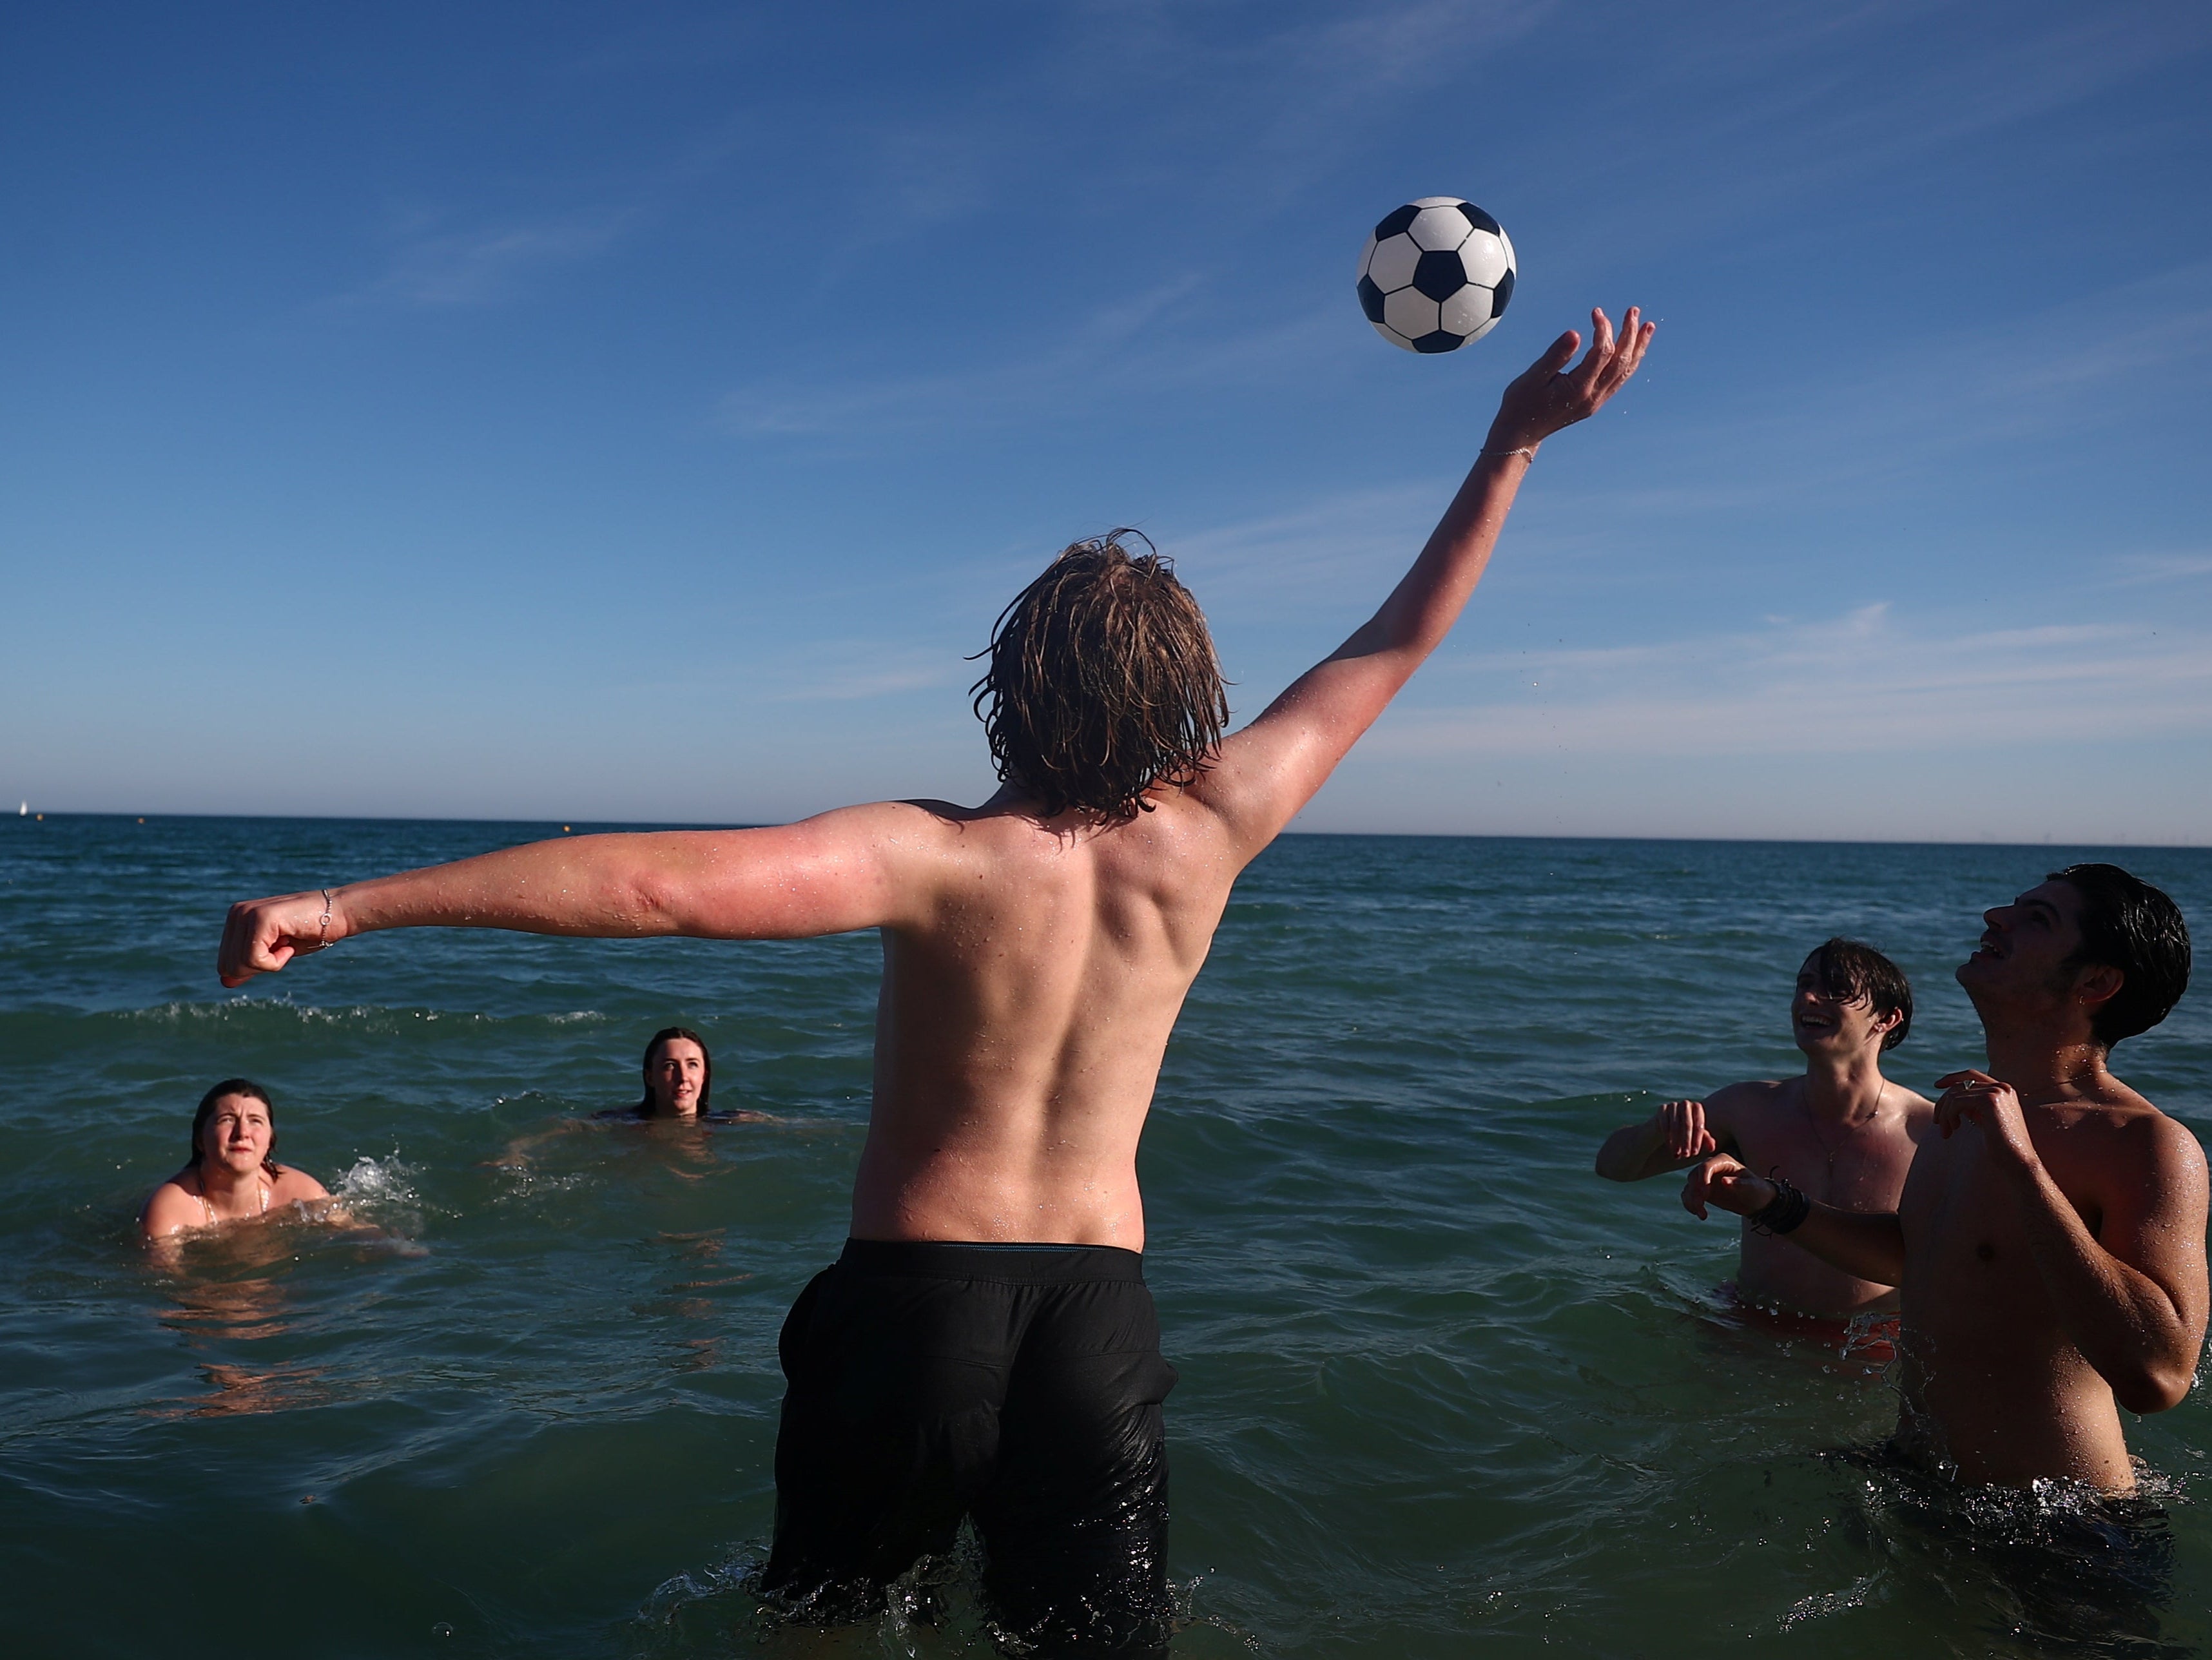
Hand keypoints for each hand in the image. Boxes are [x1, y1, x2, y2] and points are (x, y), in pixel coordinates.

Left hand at [218, 889, 343, 986]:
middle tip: (284, 948)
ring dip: (270, 964)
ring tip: (288, 944)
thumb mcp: (274, 953)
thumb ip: (249, 964)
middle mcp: (237, 913)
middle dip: (260, 967)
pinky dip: (276, 961)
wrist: (340, 914)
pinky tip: (290, 944)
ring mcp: (247, 913)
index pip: (225, 963)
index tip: (278, 950)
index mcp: (236, 919)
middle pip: (229, 966)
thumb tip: (225, 982)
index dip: (255, 968)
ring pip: (241, 964)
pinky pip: (255, 959)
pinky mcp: (260, 918)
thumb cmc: (310, 932)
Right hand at [1488, 305, 1655, 450]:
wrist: (1520, 434)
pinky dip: (1630, 361)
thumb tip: (1576, 333)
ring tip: (1647, 326)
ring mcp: (1596, 401)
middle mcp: (1592, 396)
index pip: (1602, 352)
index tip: (1596, 312)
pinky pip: (1619, 379)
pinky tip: (1633, 348)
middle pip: (1621, 361)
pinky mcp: (1595, 402)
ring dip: (1637, 347)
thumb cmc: (1521, 403)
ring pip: (1625, 371)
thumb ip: (1556, 355)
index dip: (1603, 329)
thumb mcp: (1533, 377)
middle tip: (1634, 311)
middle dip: (1629, 333)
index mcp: (1578, 388)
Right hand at [1657, 1098, 1717, 1161]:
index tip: (1695, 1153)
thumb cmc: (1685, 1131)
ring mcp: (1673, 1105)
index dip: (1697, 1140)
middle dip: (1687, 1141)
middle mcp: (1686, 1104)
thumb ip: (1706, 1140)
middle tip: (1686, 1155)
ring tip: (1677, 1154)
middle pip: (1687, 1124)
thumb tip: (1712, 1148)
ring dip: (1676, 1141)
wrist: (1666, 1125)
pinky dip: (1667, 1137)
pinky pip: (1664, 1123)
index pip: (1699, 1124)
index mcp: (1697, 1108)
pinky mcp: (1662, 1108)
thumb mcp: (1696, 1136)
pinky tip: (1669, 1147)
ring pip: (1675, 1125)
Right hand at [1681, 1153, 1776, 1220]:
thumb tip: (1723, 1181)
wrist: (1756, 1201)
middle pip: (1694, 1176)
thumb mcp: (1752, 1187)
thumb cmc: (1756, 1190)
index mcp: (1722, 1161)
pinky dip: (1690, 1204)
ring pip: (1690, 1187)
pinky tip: (1698, 1213)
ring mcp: (1705, 1178)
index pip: (1706, 1166)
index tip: (1704, 1195)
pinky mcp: (1702, 1190)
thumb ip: (1739, 1184)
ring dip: (1692, 1200)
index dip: (1702, 1179)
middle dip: (1696, 1193)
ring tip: (1702, 1215)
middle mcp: (1711, 1167)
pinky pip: (1690, 1195)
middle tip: (1701, 1207)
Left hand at [1932, 1069, 2038, 1171]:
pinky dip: (1948, 1115)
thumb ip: (1973, 1107)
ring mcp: (1997, 1091)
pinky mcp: (1989, 1100)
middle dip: (1943, 1104)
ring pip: (1954, 1094)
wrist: (2019, 1161)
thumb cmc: (2002, 1147)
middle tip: (1937, 1123)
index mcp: (2003, 1090)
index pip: (1972, 1075)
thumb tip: (1953, 1098)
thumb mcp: (1985, 1121)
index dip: (1952, 1078)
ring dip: (1944, 1113)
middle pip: (1959, 1085)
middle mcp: (2002, 1087)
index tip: (1937, 1085)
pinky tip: (1953, 1129)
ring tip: (1945, 1131)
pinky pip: (1956, 1102)